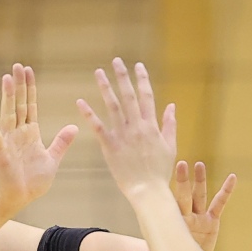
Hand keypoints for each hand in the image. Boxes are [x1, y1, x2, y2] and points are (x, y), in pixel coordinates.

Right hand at [0, 63, 76, 215]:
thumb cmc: (33, 182)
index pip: (30, 105)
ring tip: (7, 78)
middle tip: (17, 65)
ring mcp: (8, 142)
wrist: (19, 200)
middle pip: (19, 104)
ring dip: (7, 96)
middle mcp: (18, 133)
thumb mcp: (52, 159)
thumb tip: (73, 126)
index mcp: (30, 133)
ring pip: (8, 114)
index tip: (29, 70)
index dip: (30, 88)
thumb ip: (61, 142)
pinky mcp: (0, 152)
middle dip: (19, 85)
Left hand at [77, 57, 176, 198]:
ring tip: (98, 72)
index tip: (138, 65)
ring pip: (113, 106)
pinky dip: (88, 114)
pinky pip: (97, 127)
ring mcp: (123, 135)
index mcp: (151, 125)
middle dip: (122, 77)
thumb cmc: (160, 171)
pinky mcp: (110, 146)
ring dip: (105, 88)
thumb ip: (170, 124)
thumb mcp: (170, 145)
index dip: (142, 79)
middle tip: (116, 60)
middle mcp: (137, 126)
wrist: (148, 190)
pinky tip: (80, 101)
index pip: (147, 96)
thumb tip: (172, 105)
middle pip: (129, 96)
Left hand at [173, 159, 234, 250]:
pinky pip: (219, 204)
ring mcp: (199, 218)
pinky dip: (226, 191)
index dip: (169, 193)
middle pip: (184, 196)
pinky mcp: (212, 223)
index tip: (163, 181)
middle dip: (184, 181)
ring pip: (200, 196)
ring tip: (199, 165)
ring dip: (200, 180)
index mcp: (173, 223)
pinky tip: (232, 177)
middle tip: (182, 164)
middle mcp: (185, 217)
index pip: (171, 204)